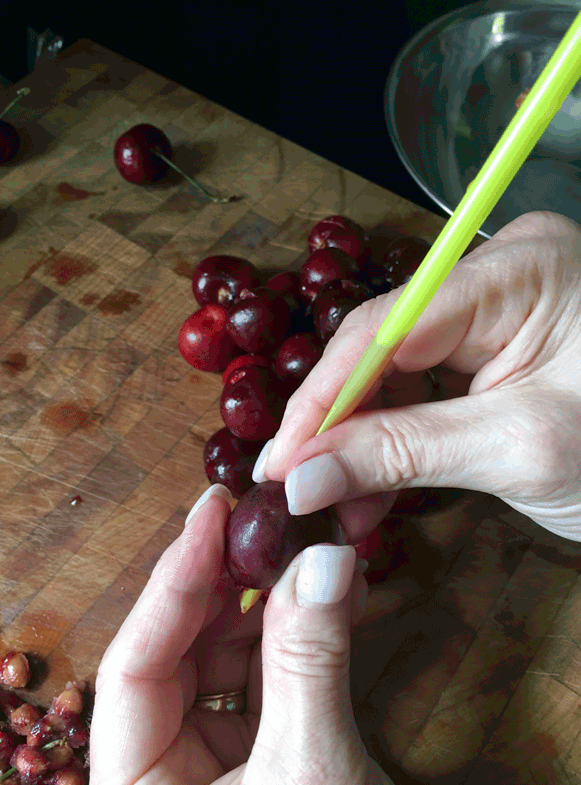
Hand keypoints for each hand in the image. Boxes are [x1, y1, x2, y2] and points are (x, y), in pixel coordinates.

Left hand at [88, 485, 402, 784]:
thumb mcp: (311, 773)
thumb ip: (310, 661)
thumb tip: (325, 558)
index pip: (134, 666)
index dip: (173, 582)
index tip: (210, 514)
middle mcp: (163, 776)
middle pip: (181, 653)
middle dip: (228, 585)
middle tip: (265, 525)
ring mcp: (213, 765)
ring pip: (228, 659)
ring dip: (272, 604)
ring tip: (312, 555)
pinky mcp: (261, 756)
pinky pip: (268, 679)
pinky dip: (297, 636)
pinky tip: (328, 596)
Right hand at [257, 211, 580, 541]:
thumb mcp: (518, 451)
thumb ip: (400, 455)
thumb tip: (297, 478)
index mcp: (518, 268)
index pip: (388, 325)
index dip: (324, 397)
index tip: (280, 462)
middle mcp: (498, 273)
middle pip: (385, 345)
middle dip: (341, 424)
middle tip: (302, 490)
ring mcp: (497, 311)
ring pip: (397, 372)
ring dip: (363, 440)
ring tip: (337, 502)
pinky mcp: (495, 349)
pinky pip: (424, 387)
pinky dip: (395, 439)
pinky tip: (372, 484)